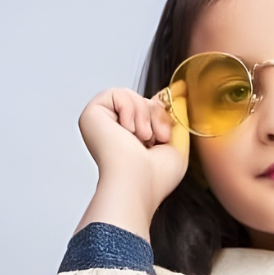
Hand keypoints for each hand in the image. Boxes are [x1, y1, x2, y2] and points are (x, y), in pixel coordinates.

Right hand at [75, 87, 188, 238]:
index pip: (149, 110)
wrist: (137, 183)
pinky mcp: (92, 113)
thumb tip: (181, 92)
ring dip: (144, 116)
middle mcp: (116, 131)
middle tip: (156, 139)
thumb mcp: (178, 146)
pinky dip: (129, 110)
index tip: (170, 118)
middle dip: (156, 116)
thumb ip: (179, 119)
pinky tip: (127, 131)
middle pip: (144, 101)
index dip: (161, 112)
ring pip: (132, 96)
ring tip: (141, 139)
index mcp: (133, 140)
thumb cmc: (155, 178)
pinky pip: (118, 93)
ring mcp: (103, 122)